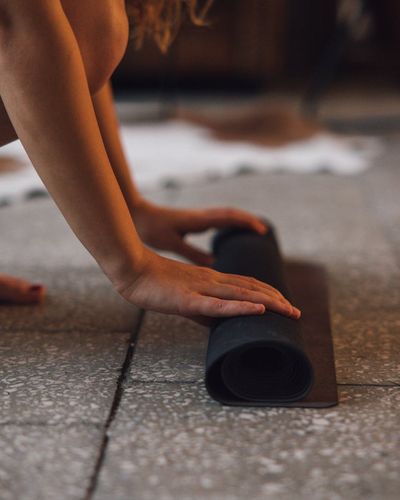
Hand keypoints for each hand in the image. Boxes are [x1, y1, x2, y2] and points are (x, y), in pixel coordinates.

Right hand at [116, 247, 300, 326]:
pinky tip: (258, 310)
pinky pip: (219, 305)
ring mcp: (202, 288)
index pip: (246, 284)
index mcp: (210, 278)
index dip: (268, 293)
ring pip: (242, 295)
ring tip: (289, 311)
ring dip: (269, 303)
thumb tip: (219, 324)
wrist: (132, 269)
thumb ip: (202, 309)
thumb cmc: (154, 283)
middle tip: (296, 313)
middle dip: (277, 300)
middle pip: (251, 288)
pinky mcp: (189, 299)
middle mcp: (212, 280)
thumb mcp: (183, 296)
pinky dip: (241, 307)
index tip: (285, 304)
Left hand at [131, 199, 267, 265]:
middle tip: (264, 231)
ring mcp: (199, 216)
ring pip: (226, 215)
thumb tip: (214, 262)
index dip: (246, 223)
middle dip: (249, 221)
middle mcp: (202, 216)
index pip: (229, 218)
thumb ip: (193, 252)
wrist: (138, 215)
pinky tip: (230, 232)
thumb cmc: (152, 229)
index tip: (261, 230)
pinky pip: (218, 218)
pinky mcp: (194, 219)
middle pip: (231, 214)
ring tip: (255, 230)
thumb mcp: (172, 242)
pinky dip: (229, 222)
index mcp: (199, 220)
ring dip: (241, 220)